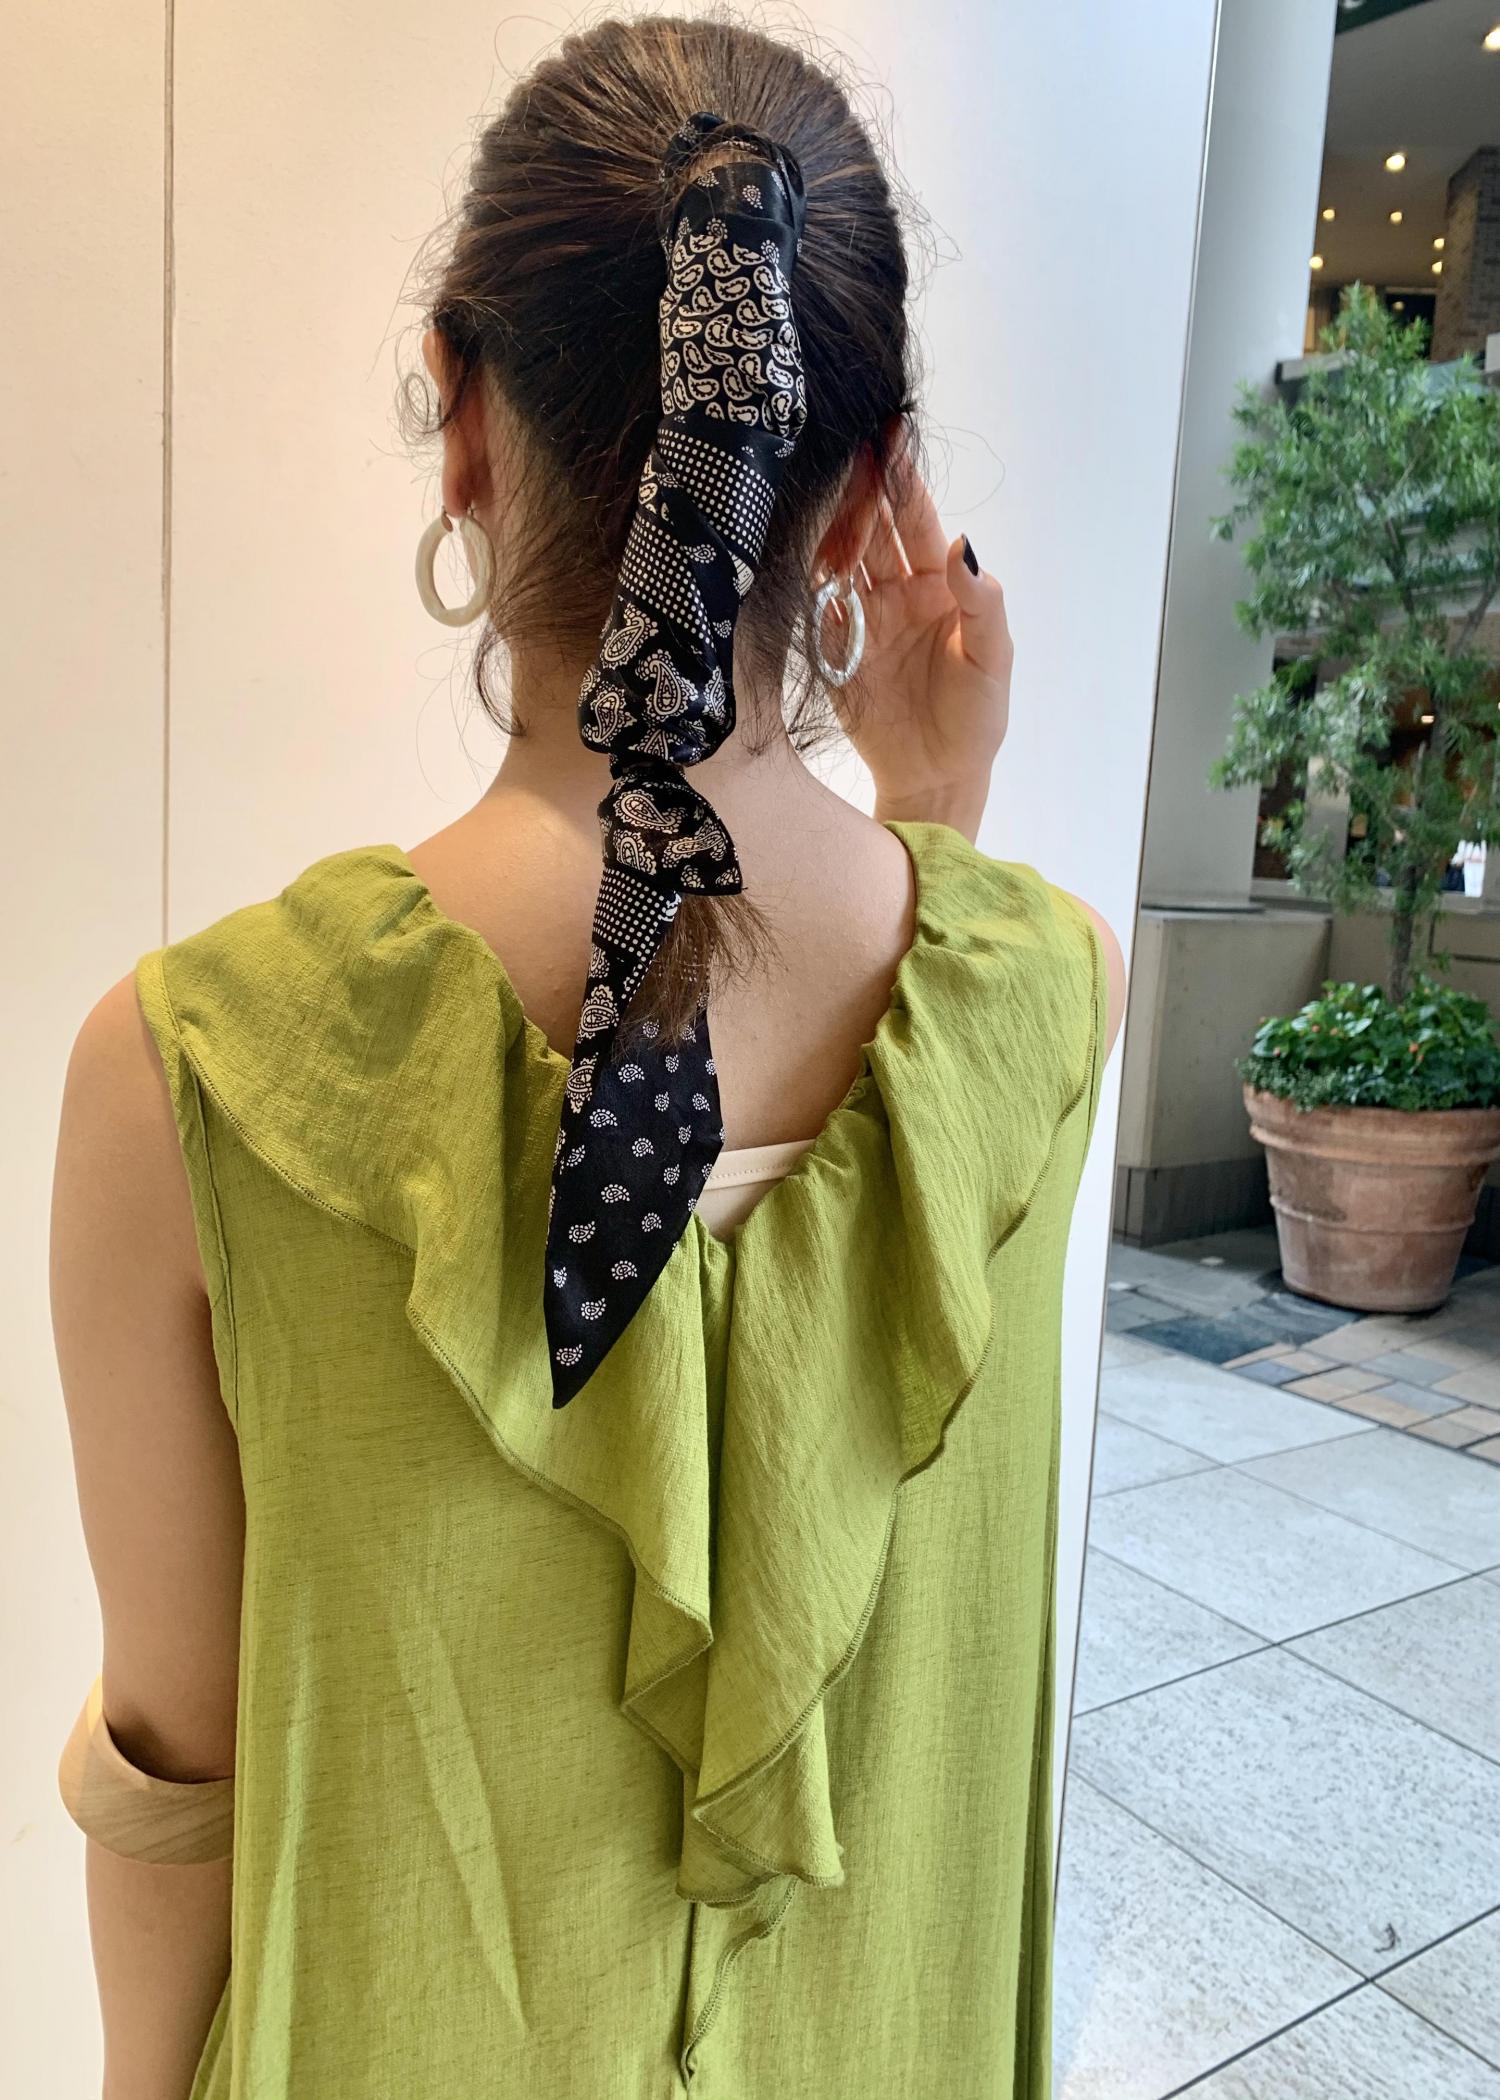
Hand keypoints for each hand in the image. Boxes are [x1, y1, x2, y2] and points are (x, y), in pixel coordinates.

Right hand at [827, 437, 1011, 840]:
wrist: (935, 777)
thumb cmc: (976, 719)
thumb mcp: (992, 661)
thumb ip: (983, 604)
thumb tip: (963, 546)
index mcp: (938, 587)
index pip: (916, 522)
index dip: (902, 482)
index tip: (888, 437)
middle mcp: (896, 593)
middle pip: (872, 530)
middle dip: (859, 489)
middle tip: (843, 448)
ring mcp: (860, 620)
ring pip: (839, 559)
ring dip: (831, 527)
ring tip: (818, 490)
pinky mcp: (831, 650)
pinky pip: (815, 606)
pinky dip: (807, 578)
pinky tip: (799, 548)